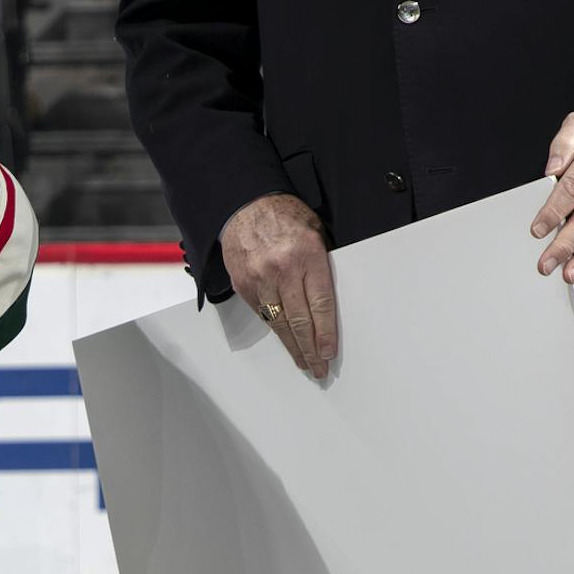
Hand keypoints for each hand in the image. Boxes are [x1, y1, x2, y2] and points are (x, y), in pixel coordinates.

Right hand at [219, 192, 337, 377]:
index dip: (326, 333)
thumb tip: (328, 300)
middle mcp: (282, 270)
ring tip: (303, 363)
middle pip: (299, 320)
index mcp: (306, 255)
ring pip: (279, 323)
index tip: (329, 352)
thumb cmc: (283, 216)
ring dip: (292, 347)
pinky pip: (262, 315)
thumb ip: (321, 266)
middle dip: (310, 349)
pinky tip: (285, 340)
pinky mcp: (244, 285)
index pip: (321, 304)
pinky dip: (275, 329)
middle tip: (318, 368)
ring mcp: (260, 279)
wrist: (243, 205)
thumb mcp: (314, 232)